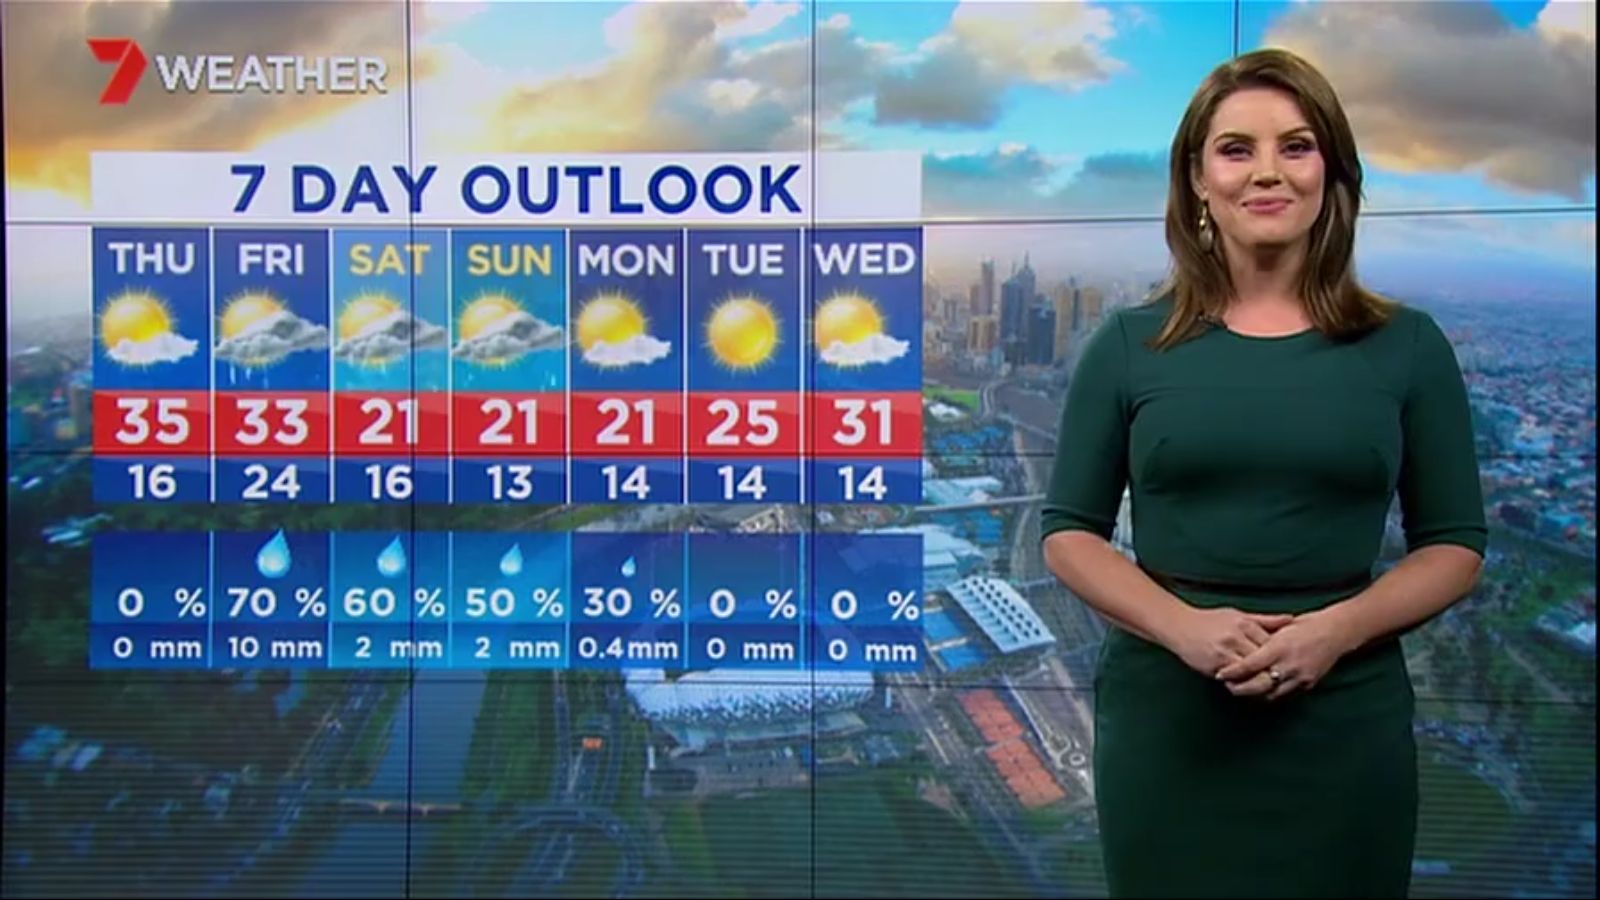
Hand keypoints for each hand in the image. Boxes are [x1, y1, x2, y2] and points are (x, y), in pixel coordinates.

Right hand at [1160, 606, 1295, 679]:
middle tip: (1287, 677)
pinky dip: (1246, 685)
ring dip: (1262, 681)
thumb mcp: (1238, 615)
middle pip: (1264, 660)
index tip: (1292, 660)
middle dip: (1275, 670)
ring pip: (1252, 674)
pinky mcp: (1215, 668)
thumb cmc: (1210, 620)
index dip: (1283, 654)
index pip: (1272, 643)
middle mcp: (1235, 639)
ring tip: (1273, 686)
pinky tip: (1253, 687)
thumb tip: (1291, 619)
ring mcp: (1225, 654)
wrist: (1179, 626)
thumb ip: (1265, 620)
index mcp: (1244, 624)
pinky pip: (1236, 681)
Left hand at [1214, 609, 1355, 699]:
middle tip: (1228, 687)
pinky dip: (1272, 694)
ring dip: (1255, 694)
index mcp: (1279, 647)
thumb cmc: (1306, 626)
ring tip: (1242, 690)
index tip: (1220, 674)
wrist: (1336, 633)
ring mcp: (1299, 676)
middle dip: (1241, 688)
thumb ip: (1261, 638)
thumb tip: (1240, 644)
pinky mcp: (1307, 684)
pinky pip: (1285, 694)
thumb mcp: (1281, 628)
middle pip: (1258, 684)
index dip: (1233, 671)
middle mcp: (1289, 664)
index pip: (1250, 664)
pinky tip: (1262, 691)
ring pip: (1271, 693)